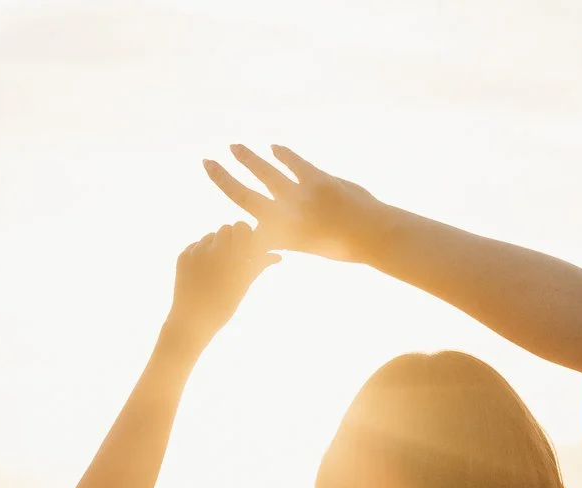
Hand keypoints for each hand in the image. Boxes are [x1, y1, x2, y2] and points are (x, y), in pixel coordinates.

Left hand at [165, 221, 277, 345]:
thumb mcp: (243, 285)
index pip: (241, 227)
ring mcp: (197, 252)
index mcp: (234, 256)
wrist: (193, 320)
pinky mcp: (183, 256)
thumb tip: (277, 256)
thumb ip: (259, 265)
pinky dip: (202, 253)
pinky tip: (203, 271)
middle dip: (230, 238)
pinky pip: (196, 245)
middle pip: (226, 228)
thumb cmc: (223, 305)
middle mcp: (215, 249)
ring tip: (216, 268)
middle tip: (231, 256)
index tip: (245, 246)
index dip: (244, 234)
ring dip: (216, 245)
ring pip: (210, 236)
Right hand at [202, 144, 382, 262]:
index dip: (229, 208)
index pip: (247, 221)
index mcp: (283, 236)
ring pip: (266, 173)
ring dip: (248, 158)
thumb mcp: (311, 246)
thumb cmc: (346, 245)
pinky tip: (273, 147)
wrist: (374, 236)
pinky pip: (294, 163)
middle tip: (207, 162)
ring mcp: (300, 197)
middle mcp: (286, 217)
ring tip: (234, 147)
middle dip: (224, 178)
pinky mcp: (317, 180)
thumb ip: (290, 237)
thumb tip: (272, 236)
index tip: (218, 199)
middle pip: (245, 194)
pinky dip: (283, 154)